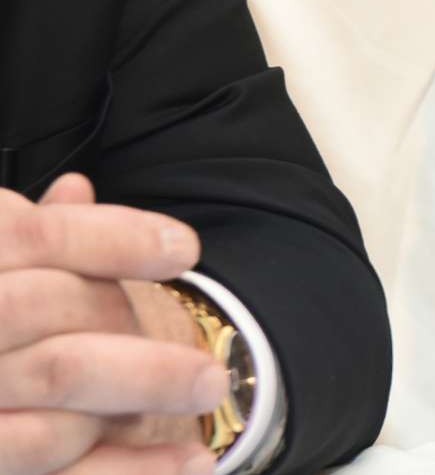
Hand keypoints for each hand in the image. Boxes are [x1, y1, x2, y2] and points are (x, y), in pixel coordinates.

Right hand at [0, 174, 222, 474]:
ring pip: (59, 377)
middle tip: (210, 367)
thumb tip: (77, 188)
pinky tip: (194, 462)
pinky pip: (52, 463)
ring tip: (201, 393)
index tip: (187, 250)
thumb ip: (25, 233)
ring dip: (143, 386)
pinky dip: (131, 469)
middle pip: (54, 308)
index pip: (39, 237)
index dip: (116, 238)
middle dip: (137, 319)